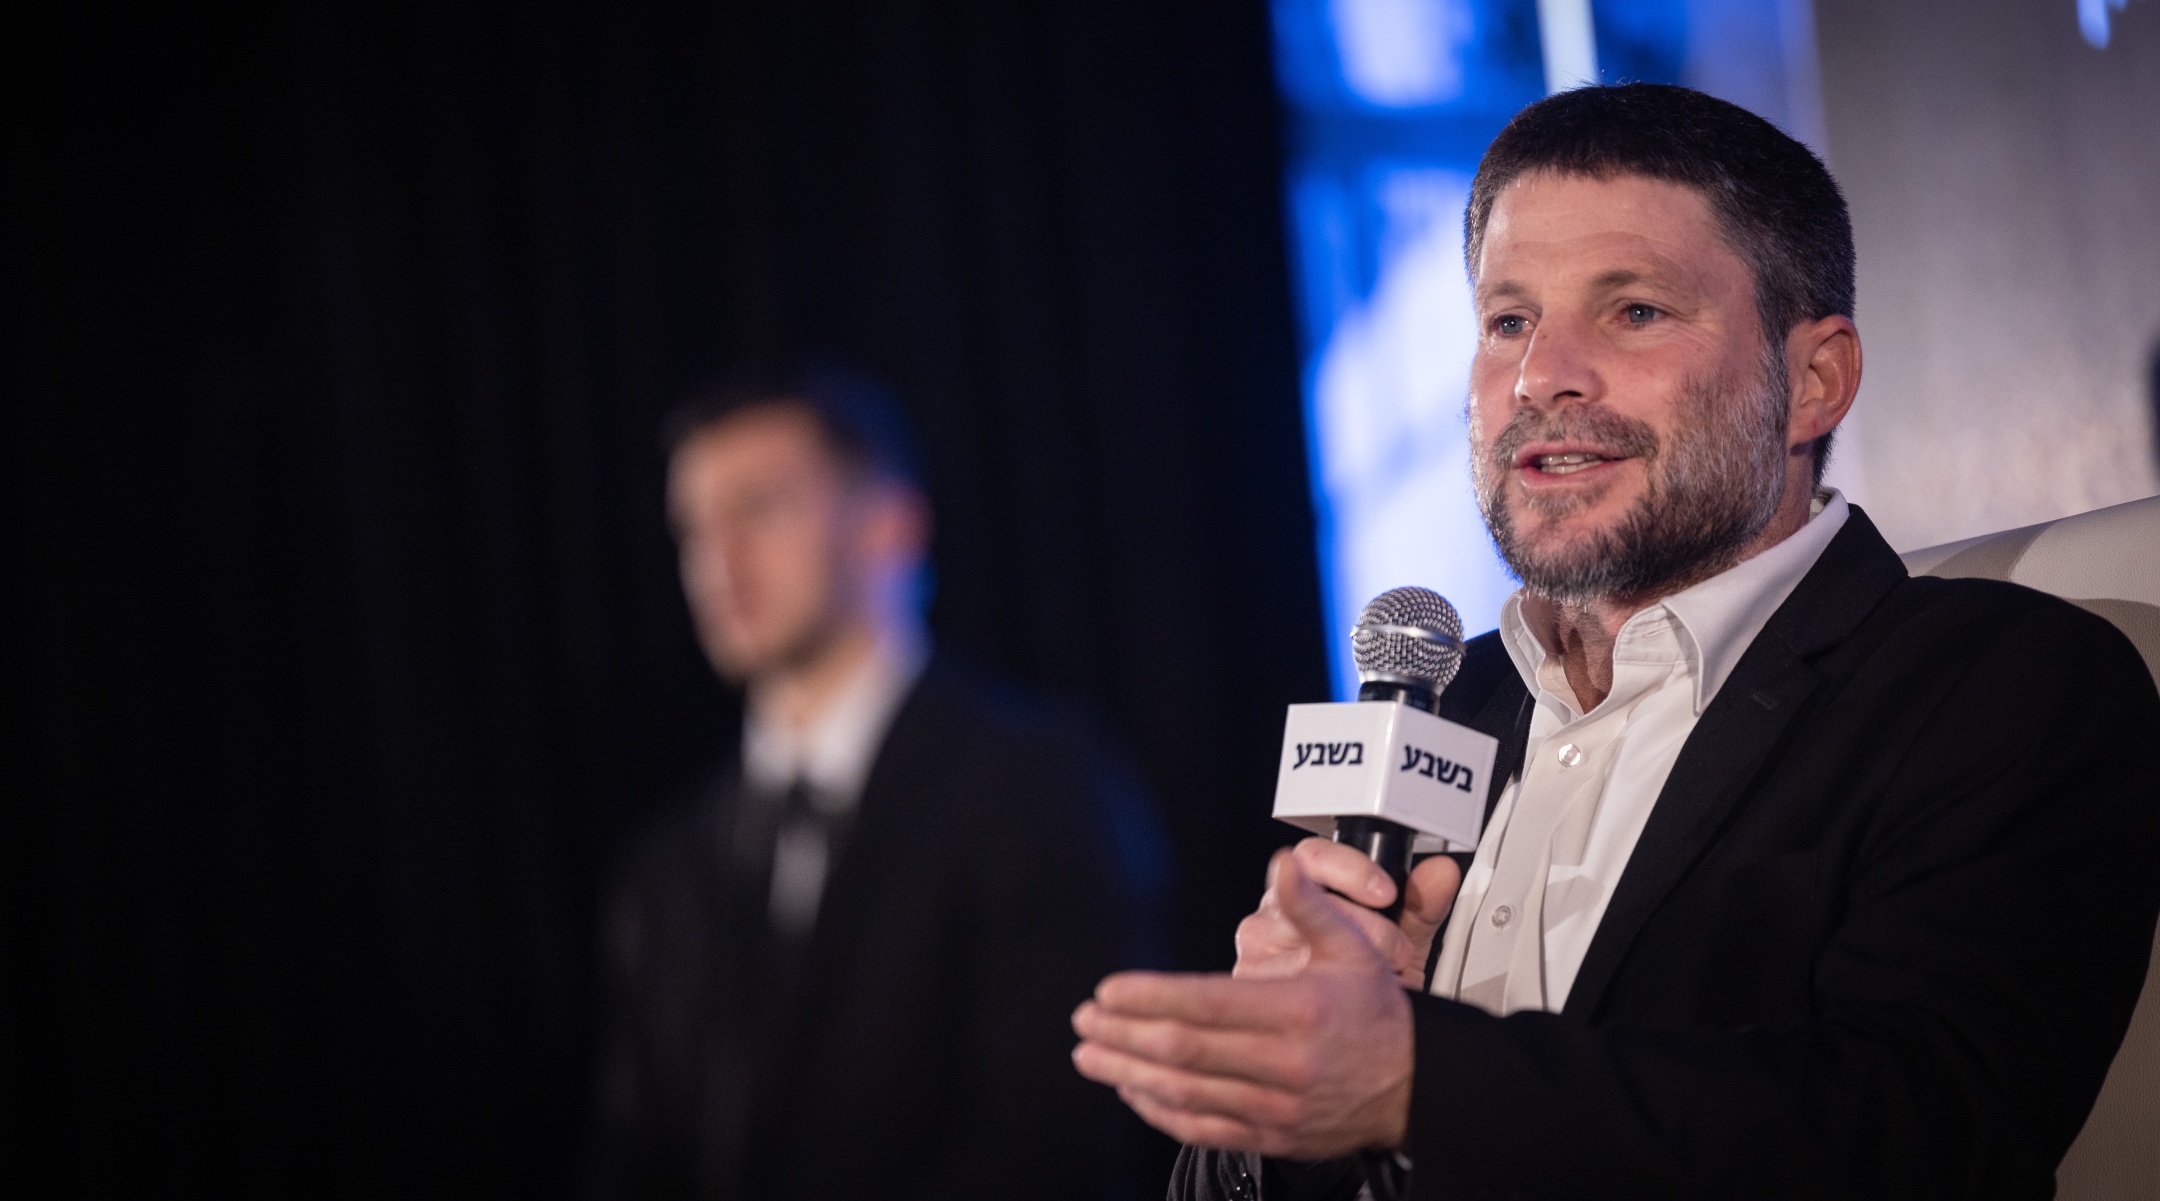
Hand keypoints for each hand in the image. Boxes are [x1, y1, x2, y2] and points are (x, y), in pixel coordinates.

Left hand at [1070, 850, 1421, 1157]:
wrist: (1417, 1085)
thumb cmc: (1378, 1014)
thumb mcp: (1354, 949)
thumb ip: (1311, 907)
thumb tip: (1287, 864)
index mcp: (1299, 1011)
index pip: (1207, 1003)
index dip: (1150, 998)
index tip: (1110, 991)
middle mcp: (1285, 1063)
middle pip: (1186, 1051)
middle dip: (1124, 1036)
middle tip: (1083, 1022)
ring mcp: (1277, 1107)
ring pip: (1188, 1094)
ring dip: (1130, 1075)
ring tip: (1091, 1057)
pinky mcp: (1274, 1136)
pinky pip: (1207, 1130)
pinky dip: (1163, 1113)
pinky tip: (1135, 1093)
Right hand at [1236, 837, 1461, 988]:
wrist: (1358, 1048)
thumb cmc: (1370, 992)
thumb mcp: (1403, 946)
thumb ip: (1421, 906)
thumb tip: (1441, 872)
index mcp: (1302, 891)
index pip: (1312, 857)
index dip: (1351, 869)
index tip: (1385, 892)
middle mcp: (1271, 917)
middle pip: (1307, 895)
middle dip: (1364, 924)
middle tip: (1396, 952)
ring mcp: (1256, 952)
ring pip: (1300, 939)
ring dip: (1348, 961)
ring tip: (1379, 981)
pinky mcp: (1249, 989)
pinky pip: (1288, 981)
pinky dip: (1328, 990)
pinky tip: (1352, 1001)